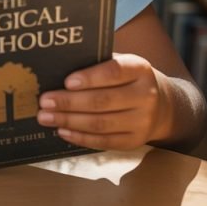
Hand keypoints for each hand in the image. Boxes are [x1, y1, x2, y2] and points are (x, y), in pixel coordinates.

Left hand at [37, 53, 170, 150]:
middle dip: (69, 102)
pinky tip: (63, 131)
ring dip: (69, 121)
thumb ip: (97, 64)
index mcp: (140, 69)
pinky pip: (104, 142)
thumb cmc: (128, 78)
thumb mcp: (122, 63)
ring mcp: (142, 121)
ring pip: (101, 123)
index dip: (90, 77)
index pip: (114, 72)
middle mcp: (146, 95)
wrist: (161, 103)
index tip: (67, 82)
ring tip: (46, 117)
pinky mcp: (135, 141)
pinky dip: (81, 137)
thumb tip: (58, 68)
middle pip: (103, 101)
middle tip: (44, 101)